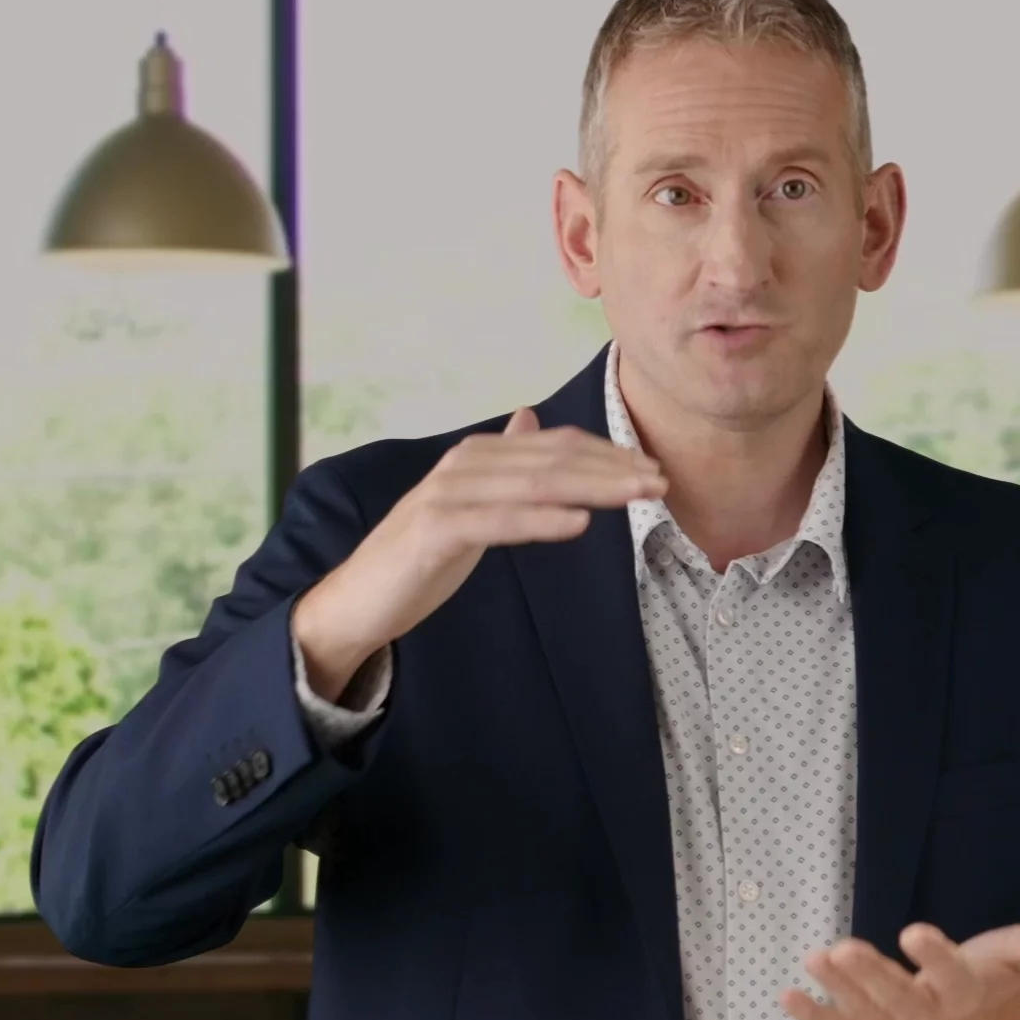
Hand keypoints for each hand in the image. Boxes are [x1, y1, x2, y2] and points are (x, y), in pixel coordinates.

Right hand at [291, 407, 663, 700]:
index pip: (555, 447)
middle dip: (613, 469)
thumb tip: (529, 419)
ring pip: (534, 484)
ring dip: (593, 488)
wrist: (357, 600)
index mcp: (477, 457)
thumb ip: (503, 466)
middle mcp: (464, 464)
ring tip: (638, 496)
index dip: (608, 455)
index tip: (654, 470)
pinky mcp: (435, 528)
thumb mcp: (470, 506)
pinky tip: (580, 523)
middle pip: (552, 460)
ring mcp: (447, 493)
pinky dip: (541, 520)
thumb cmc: (420, 558)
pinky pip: (499, 520)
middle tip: (662, 482)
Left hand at [781, 918, 1019, 1019]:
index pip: (952, 974)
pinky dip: (813, 1018)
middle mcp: (929, 1017)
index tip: (915, 931)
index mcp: (967, 992)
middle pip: (899, 997)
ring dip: (838, 990)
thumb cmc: (993, 982)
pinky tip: (786, 995)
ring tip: (814, 960)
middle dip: (871, 976)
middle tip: (843, 949)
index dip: (934, 956)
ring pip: (864, 1012)